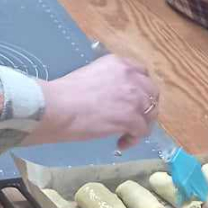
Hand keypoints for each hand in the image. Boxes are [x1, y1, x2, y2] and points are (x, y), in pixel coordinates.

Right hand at [33, 56, 158, 150]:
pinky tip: (120, 143)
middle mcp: (130, 76)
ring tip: (126, 134)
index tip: (130, 102)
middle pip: (151, 92)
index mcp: (118, 64)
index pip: (141, 74)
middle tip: (133, 119)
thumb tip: (111, 98)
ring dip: (141, 125)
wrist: (56, 107)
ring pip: (151, 113)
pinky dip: (133, 139)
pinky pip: (143, 131)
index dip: (139, 90)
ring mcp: (134, 96)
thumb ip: (107, 82)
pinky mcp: (132, 117)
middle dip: (145, 107)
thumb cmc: (63, 94)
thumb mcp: (90, 76)